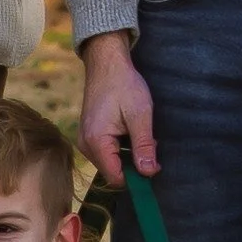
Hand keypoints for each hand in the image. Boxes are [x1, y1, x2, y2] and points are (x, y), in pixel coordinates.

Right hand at [78, 31, 157, 186]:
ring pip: (112, 163)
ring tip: (138, 132)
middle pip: (114, 172)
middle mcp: (86, 145)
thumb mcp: (140, 115)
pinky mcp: (90, 136)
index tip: (154, 166)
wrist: (107, 63)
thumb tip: (149, 173)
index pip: (116, 178)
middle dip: (134, 163)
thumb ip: (144, 146)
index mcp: (96, 142)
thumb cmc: (124, 85)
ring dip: (129, 155)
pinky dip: (122, 147)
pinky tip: (130, 130)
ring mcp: (86, 141)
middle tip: (149, 142)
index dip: (137, 177)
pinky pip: (108, 152)